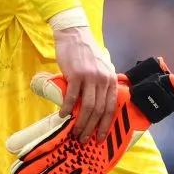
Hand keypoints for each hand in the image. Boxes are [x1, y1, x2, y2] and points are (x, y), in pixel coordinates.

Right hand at [53, 25, 116, 141]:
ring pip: (87, 107)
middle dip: (91, 128)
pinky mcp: (76, 74)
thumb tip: (96, 107)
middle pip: (99, 111)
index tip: (100, 138)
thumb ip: (100, 85)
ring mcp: (90, 77)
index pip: (111, 108)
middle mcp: (103, 79)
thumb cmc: (85, 53)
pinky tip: (63, 116)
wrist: (74, 34)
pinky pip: (72, 97)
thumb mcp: (100, 69)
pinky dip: (67, 109)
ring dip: (81, 123)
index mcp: (111, 79)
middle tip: (83, 139)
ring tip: (74, 132)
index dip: (105, 125)